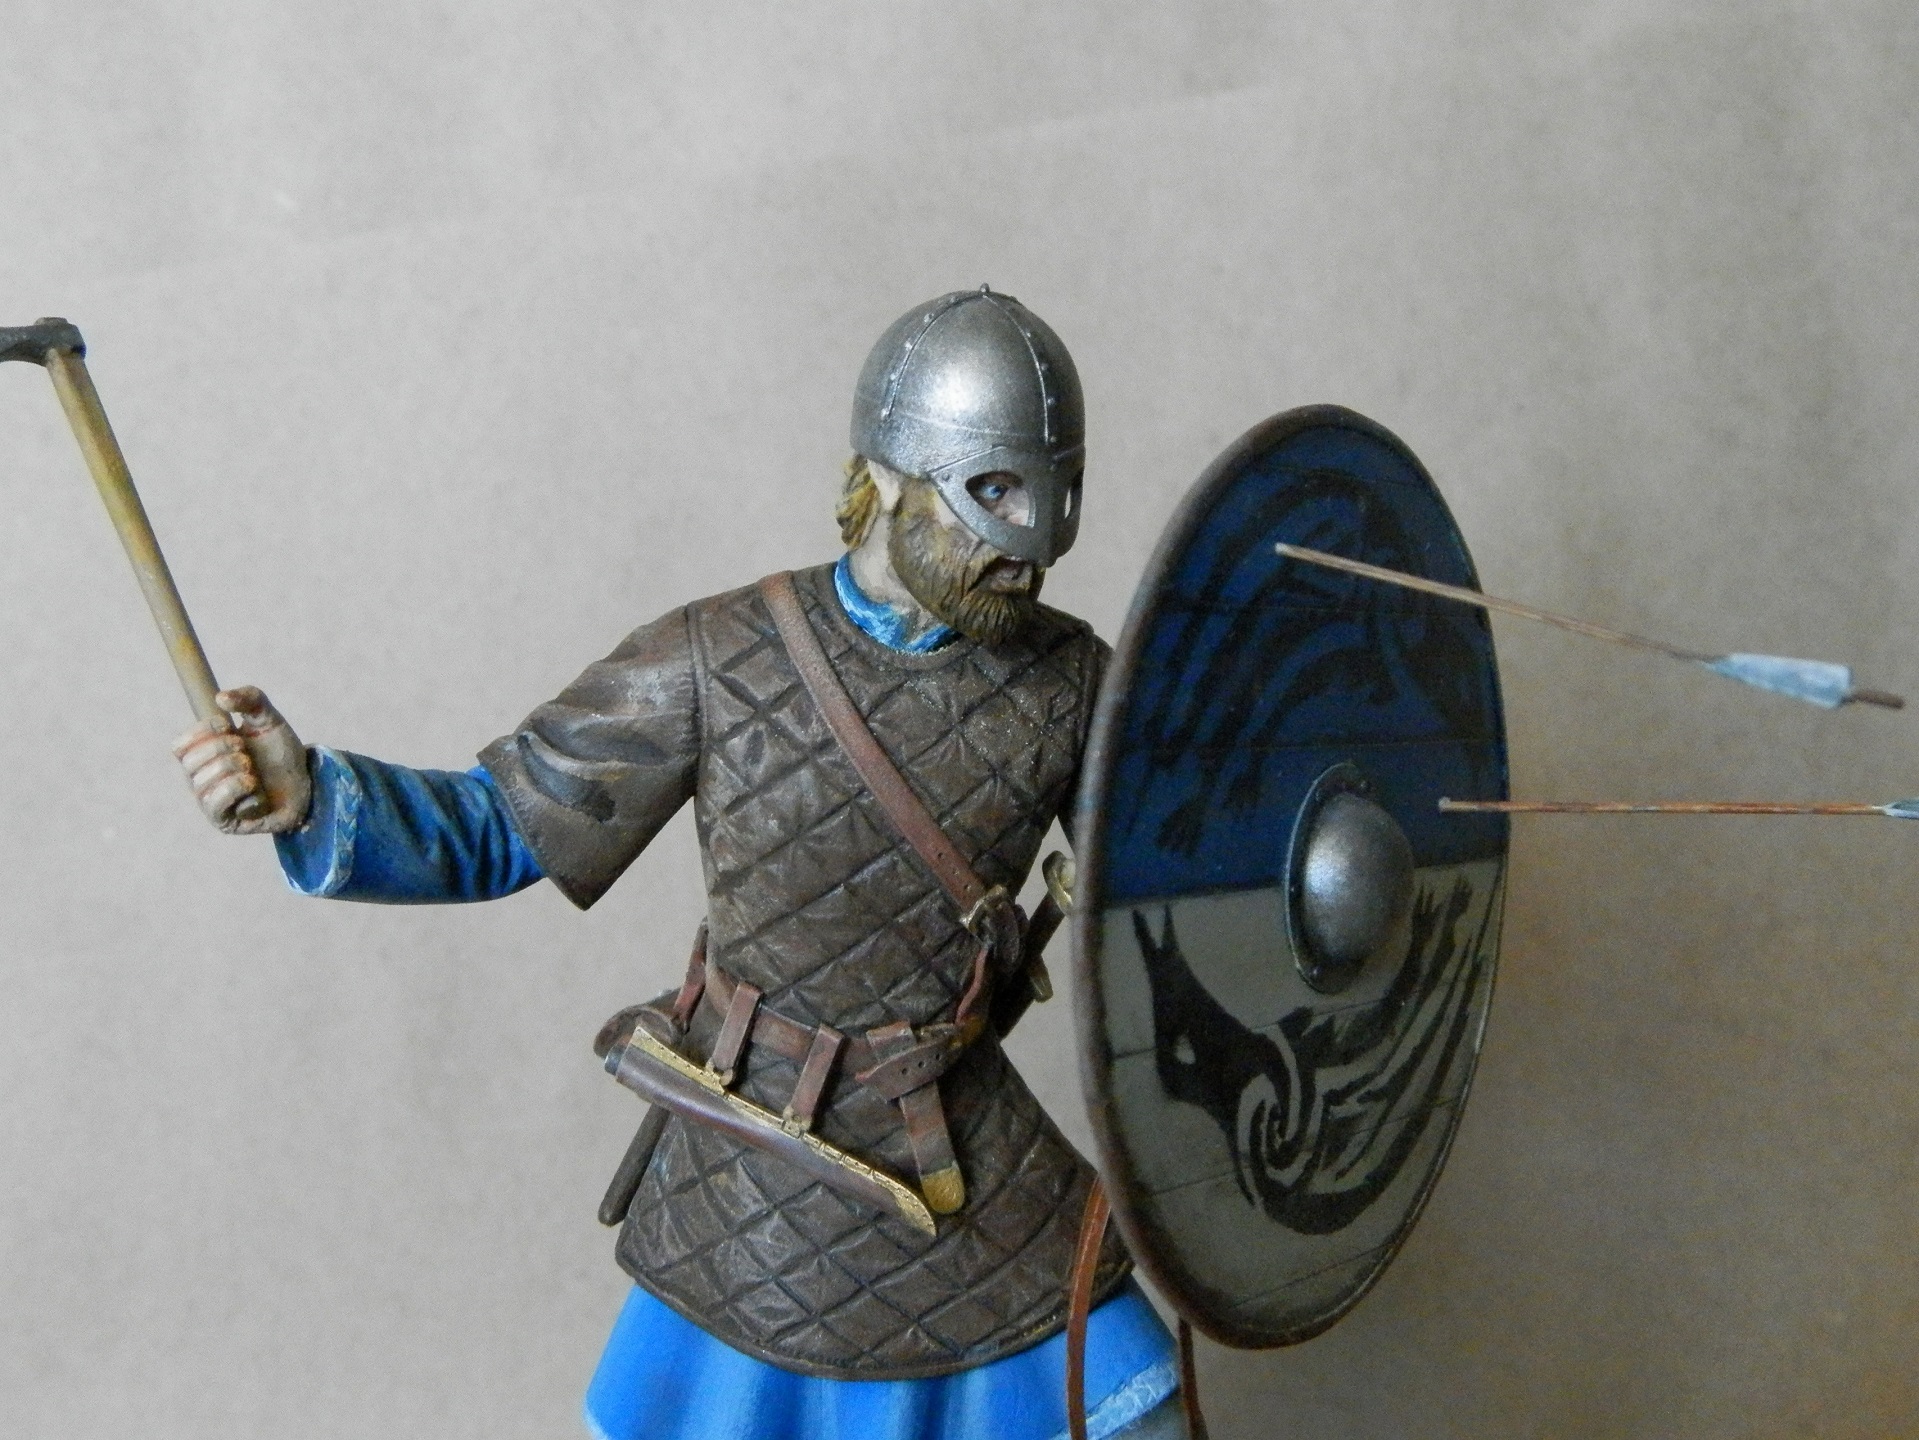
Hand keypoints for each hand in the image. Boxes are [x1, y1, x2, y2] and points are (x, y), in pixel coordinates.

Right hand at [171, 686, 312, 834]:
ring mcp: (210, 803)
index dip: (203, 732)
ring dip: (234, 771)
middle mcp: (200, 780)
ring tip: (253, 772)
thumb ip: (249, 699)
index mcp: (202, 756)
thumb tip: (220, 698)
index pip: (180, 746)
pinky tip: (255, 789)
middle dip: (223, 750)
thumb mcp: (268, 718)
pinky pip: (216, 805)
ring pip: (203, 782)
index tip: (229, 725)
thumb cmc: (280, 753)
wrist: (306, 783)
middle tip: (247, 753)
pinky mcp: (225, 822)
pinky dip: (238, 790)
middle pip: (191, 763)